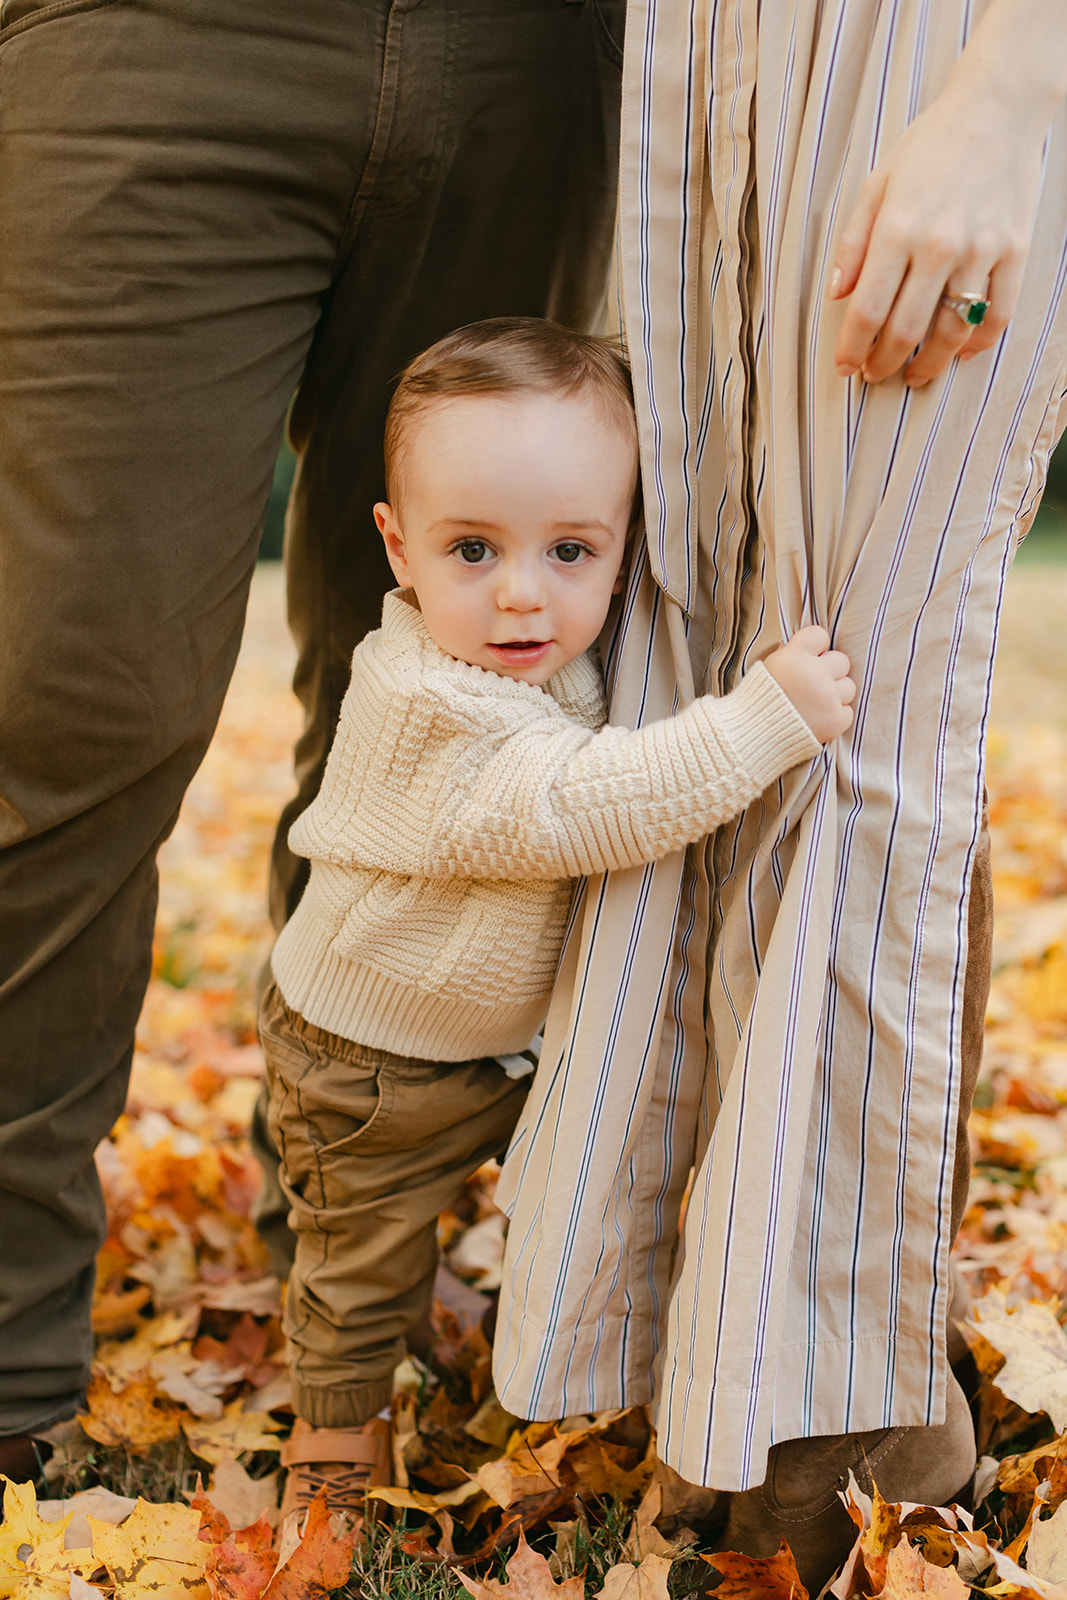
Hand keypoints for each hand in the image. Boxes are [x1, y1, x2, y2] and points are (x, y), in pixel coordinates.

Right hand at [765, 626, 854, 742]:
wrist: (754, 736)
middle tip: (813, 685)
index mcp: (795, 656)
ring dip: (835, 694)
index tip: (810, 657)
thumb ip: (791, 653)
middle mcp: (814, 674)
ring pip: (849, 686)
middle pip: (841, 660)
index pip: (820, 635)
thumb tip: (811, 647)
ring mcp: (828, 698)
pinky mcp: (836, 720)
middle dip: (830, 671)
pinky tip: (818, 719)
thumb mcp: (769, 667)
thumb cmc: (760, 701)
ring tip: (815, 704)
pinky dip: (836, 716)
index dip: (816, 647)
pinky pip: (848, 711)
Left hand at [828, 0, 1066, 387]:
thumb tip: (837, 294)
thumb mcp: (877, 183)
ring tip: (913, 374)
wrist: (998, 108)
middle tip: (874, 374)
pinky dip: (978, 343)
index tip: (845, 366)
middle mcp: (939, 245)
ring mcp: (981, 250)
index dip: (852, 348)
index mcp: (898, 229)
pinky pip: (998, 315)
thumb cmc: (932, 145)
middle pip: (906, 331)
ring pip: (952, 333)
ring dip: (929, 365)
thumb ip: (853, 242)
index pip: (866, 310)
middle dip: (884, 363)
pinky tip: (960, 353)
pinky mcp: (1015, 251)